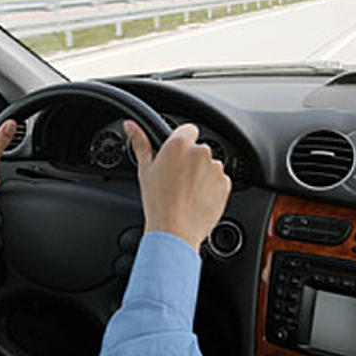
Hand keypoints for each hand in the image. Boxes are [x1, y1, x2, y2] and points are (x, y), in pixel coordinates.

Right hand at [125, 120, 231, 251]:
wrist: (175, 230)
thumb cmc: (158, 202)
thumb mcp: (145, 170)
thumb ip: (140, 143)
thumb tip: (131, 125)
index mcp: (179, 144)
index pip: (188, 130)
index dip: (181, 143)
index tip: (176, 156)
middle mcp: (201, 152)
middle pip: (198, 149)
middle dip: (191, 160)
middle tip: (177, 178)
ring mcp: (215, 168)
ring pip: (209, 165)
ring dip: (202, 173)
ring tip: (186, 191)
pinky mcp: (225, 184)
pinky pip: (219, 180)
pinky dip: (211, 187)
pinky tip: (196, 198)